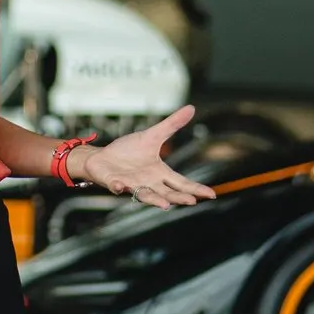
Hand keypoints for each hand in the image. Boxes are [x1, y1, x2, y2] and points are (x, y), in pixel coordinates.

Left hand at [77, 107, 217, 208]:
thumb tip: (191, 108)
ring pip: (146, 195)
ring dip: (154, 200)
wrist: (102, 157)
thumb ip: (171, 125)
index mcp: (159, 173)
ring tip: (165, 205)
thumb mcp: (152, 136)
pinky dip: (119, 187)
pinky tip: (120, 186)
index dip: (196, 189)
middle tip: (192, 201)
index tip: (212, 194)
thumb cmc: (128, 151)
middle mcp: (148, 183)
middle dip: (179, 197)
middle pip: (167, 193)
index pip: (181, 183)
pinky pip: (117, 187)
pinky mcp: (114, 183)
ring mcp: (132, 185)